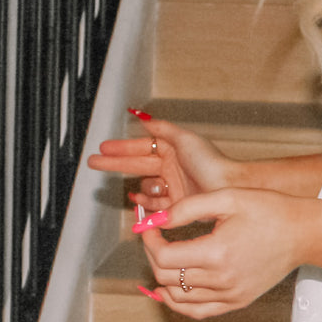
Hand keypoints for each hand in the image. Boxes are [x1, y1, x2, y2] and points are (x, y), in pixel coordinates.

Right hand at [88, 115, 238, 211]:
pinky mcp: (176, 204)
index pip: (141, 147)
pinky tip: (137, 201)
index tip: (104, 148)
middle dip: (115, 164)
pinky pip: (154, 204)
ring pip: (146, 187)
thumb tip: (143, 116)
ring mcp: (174, 187)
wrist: (226, 188)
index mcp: (173, 150)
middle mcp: (172, 168)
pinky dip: (145, 203)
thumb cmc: (211, 163)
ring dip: (139, 188)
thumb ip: (162, 128)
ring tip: (133, 190)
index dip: (121, 148)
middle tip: (94, 162)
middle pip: (137, 165)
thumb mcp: (185, 139)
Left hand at [137, 187, 321, 318]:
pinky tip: (169, 289)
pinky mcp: (238, 301)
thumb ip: (187, 207)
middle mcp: (222, 280)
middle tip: (154, 236)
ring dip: (162, 278)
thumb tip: (156, 220)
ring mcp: (231, 295)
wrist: (305, 232)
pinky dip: (179, 303)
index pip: (163, 257)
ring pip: (178, 298)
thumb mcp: (228, 197)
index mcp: (218, 253)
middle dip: (152, 255)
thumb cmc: (270, 210)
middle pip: (166, 277)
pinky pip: (198, 311)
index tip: (149, 226)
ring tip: (162, 256)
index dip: (148, 240)